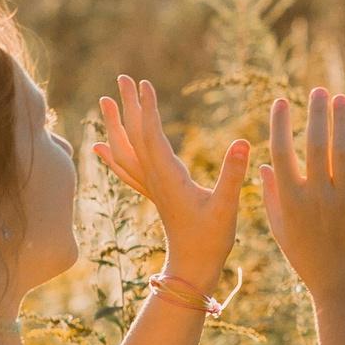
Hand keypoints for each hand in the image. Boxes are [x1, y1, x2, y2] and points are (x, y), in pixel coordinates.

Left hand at [95, 75, 249, 289]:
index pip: (153, 135)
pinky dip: (113, 155)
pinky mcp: (155, 194)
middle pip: (135, 136)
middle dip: (128, 106)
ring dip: (116, 124)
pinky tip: (101, 146)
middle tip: (123, 78)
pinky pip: (127, 170)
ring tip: (106, 101)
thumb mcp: (227, 205)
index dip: (148, 109)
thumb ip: (233, 173)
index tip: (144, 84)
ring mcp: (152, 187)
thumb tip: (243, 142)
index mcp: (169, 177)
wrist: (194, 266)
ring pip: (126, 151)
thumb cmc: (212, 238)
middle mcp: (155, 178)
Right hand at [261, 88, 344, 301]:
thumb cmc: (308, 257)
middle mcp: (318, 197)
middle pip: (315, 144)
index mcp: (292, 201)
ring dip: (343, 121)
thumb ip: (272, 196)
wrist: (343, 288)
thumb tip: (264, 164)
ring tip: (341, 98)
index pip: (281, 152)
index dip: (280, 124)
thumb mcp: (282, 229)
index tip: (281, 101)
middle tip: (318, 91)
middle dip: (315, 113)